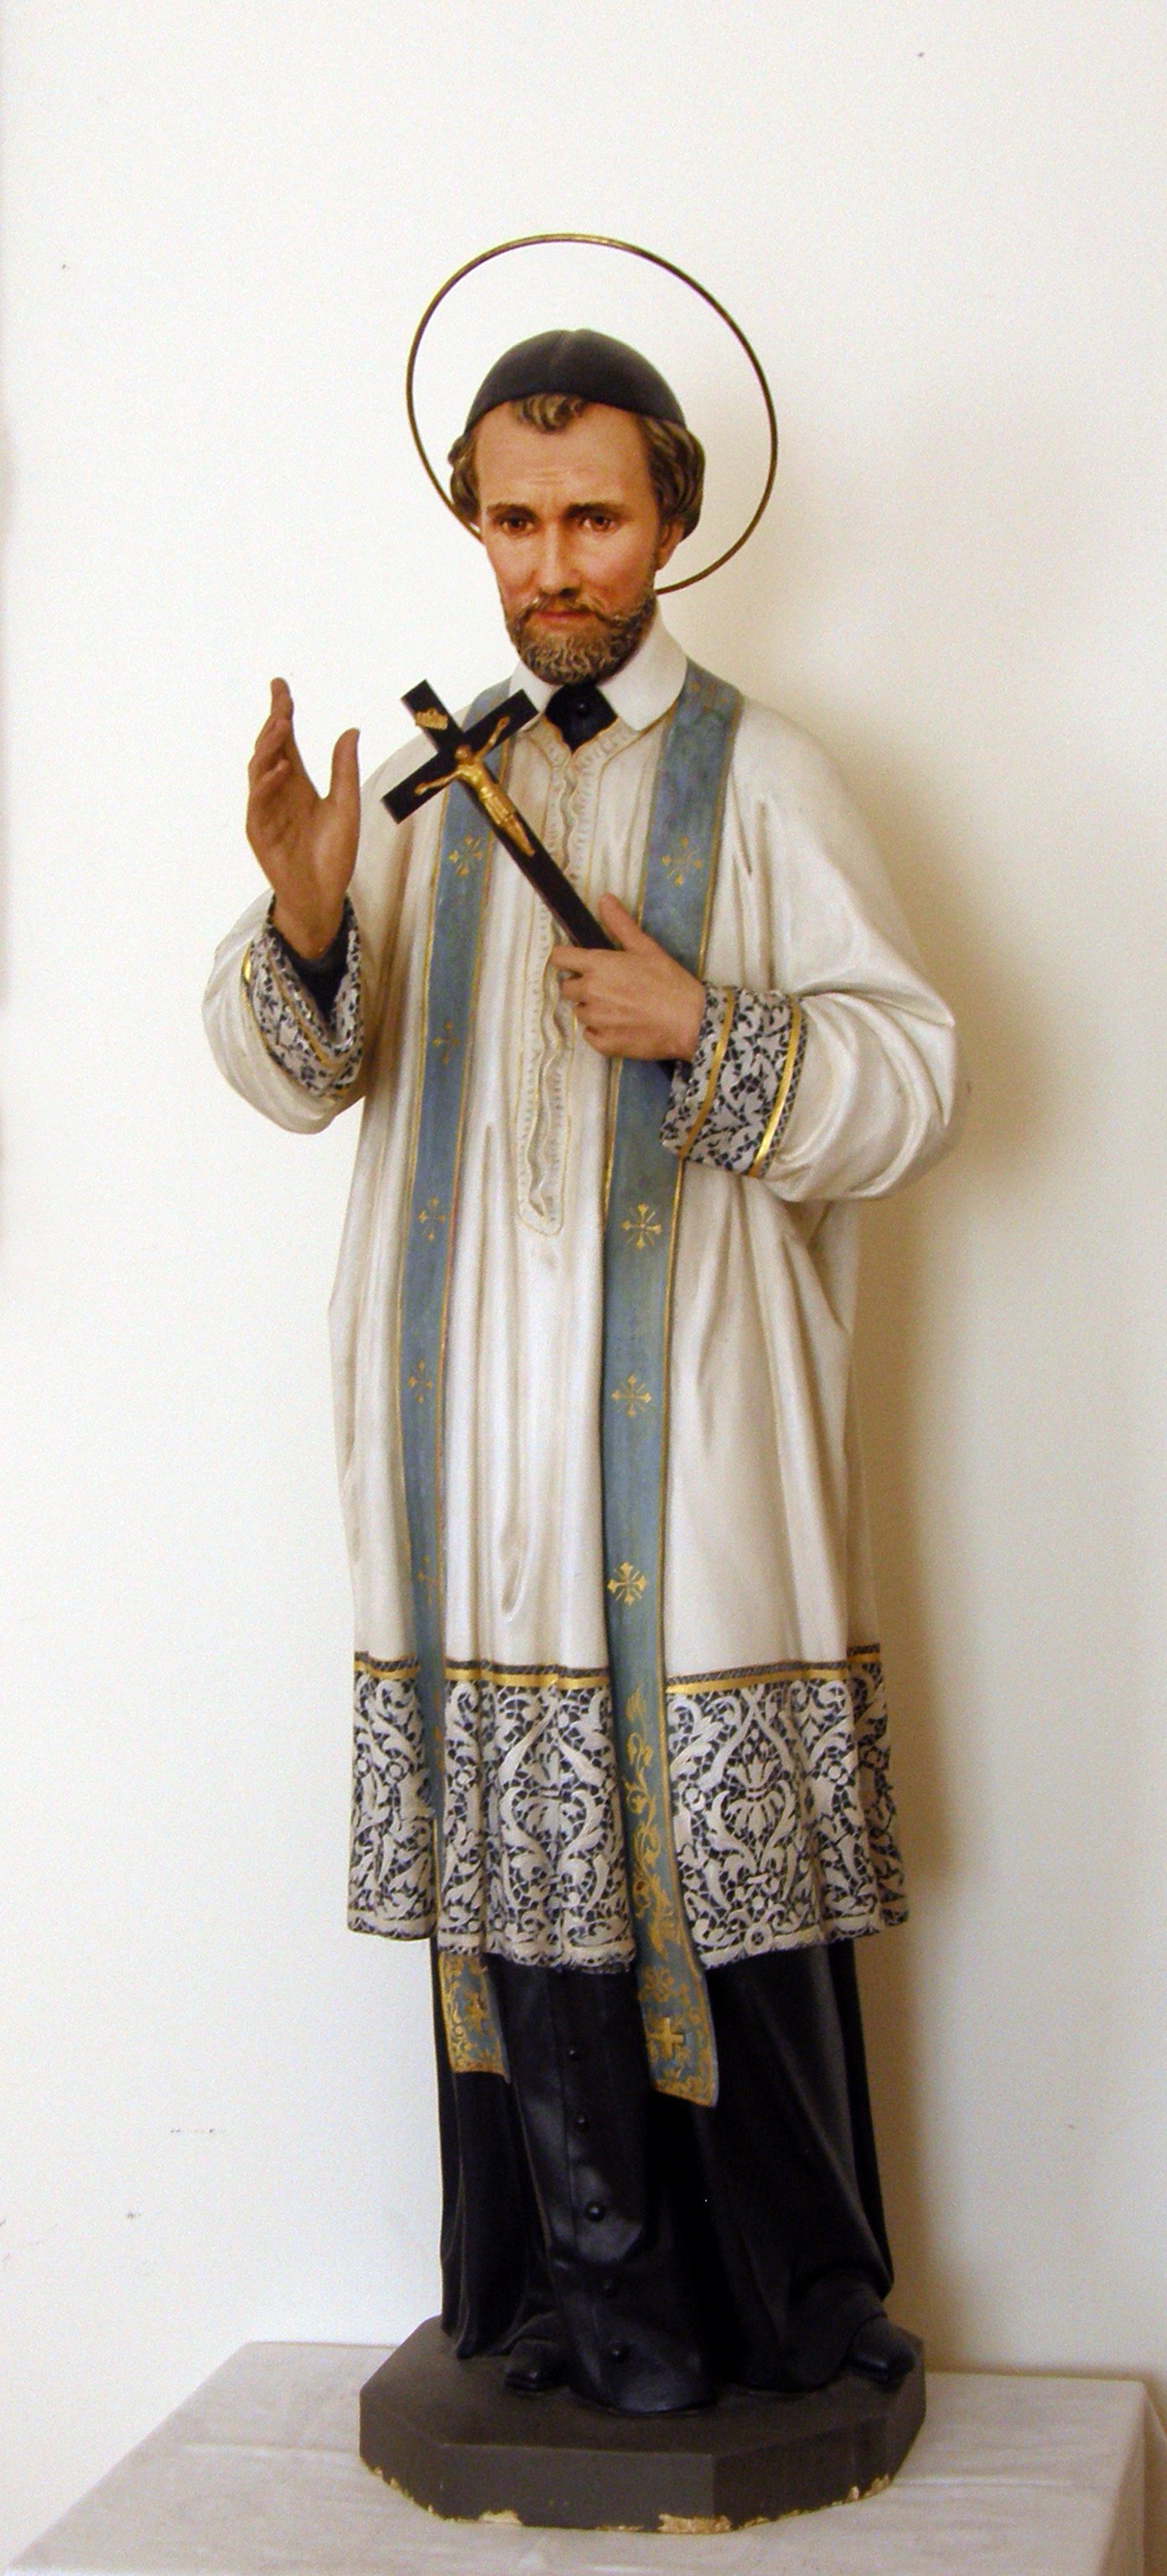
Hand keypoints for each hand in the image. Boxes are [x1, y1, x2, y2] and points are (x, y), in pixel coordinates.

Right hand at [246, 678, 359, 957]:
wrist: (323, 895)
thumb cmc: (333, 854)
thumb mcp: (346, 806)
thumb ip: (345, 770)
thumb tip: (351, 730)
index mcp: (296, 782)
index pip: (286, 740)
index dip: (281, 712)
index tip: (280, 685)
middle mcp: (277, 791)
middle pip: (269, 748)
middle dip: (273, 723)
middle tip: (282, 700)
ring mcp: (265, 810)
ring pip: (259, 770)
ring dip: (268, 747)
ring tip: (281, 725)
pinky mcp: (260, 833)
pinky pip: (259, 804)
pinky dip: (267, 784)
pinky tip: (279, 768)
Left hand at [551, 893, 705, 1060]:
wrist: (688, 1020)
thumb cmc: (668, 981)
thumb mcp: (645, 947)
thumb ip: (620, 923)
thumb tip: (604, 898)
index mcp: (597, 966)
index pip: (559, 958)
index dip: (564, 958)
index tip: (574, 962)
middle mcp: (590, 992)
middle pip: (566, 988)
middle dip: (581, 985)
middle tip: (607, 987)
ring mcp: (595, 1020)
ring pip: (580, 1012)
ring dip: (592, 1009)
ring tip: (619, 1007)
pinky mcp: (603, 1044)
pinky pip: (590, 1035)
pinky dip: (601, 1031)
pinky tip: (621, 1025)